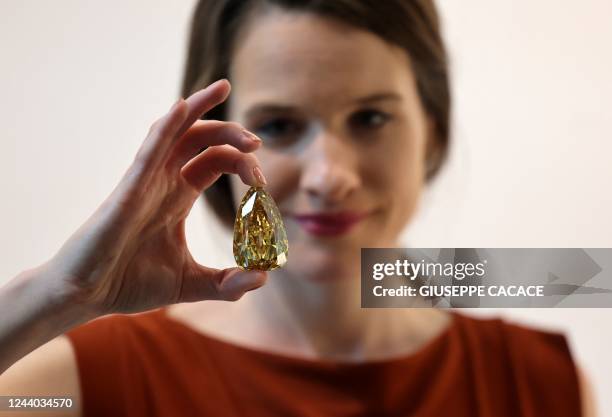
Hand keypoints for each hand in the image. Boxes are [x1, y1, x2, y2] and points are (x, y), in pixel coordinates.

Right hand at [45, 79, 267, 315]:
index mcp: (178, 196)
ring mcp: (144, 182)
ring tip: (223, 88)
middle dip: (231, 133)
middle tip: (257, 143)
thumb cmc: (132, 283)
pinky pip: (148, 150)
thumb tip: (263, 278)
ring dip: (199, 108)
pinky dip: (165, 127)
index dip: (242, 162)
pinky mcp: (127, 190)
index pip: (214, 160)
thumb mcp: (192, 284)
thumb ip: (227, 284)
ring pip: (173, 131)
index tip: (262, 183)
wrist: (88, 296)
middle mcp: (163, 181)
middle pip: (200, 139)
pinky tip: (182, 107)